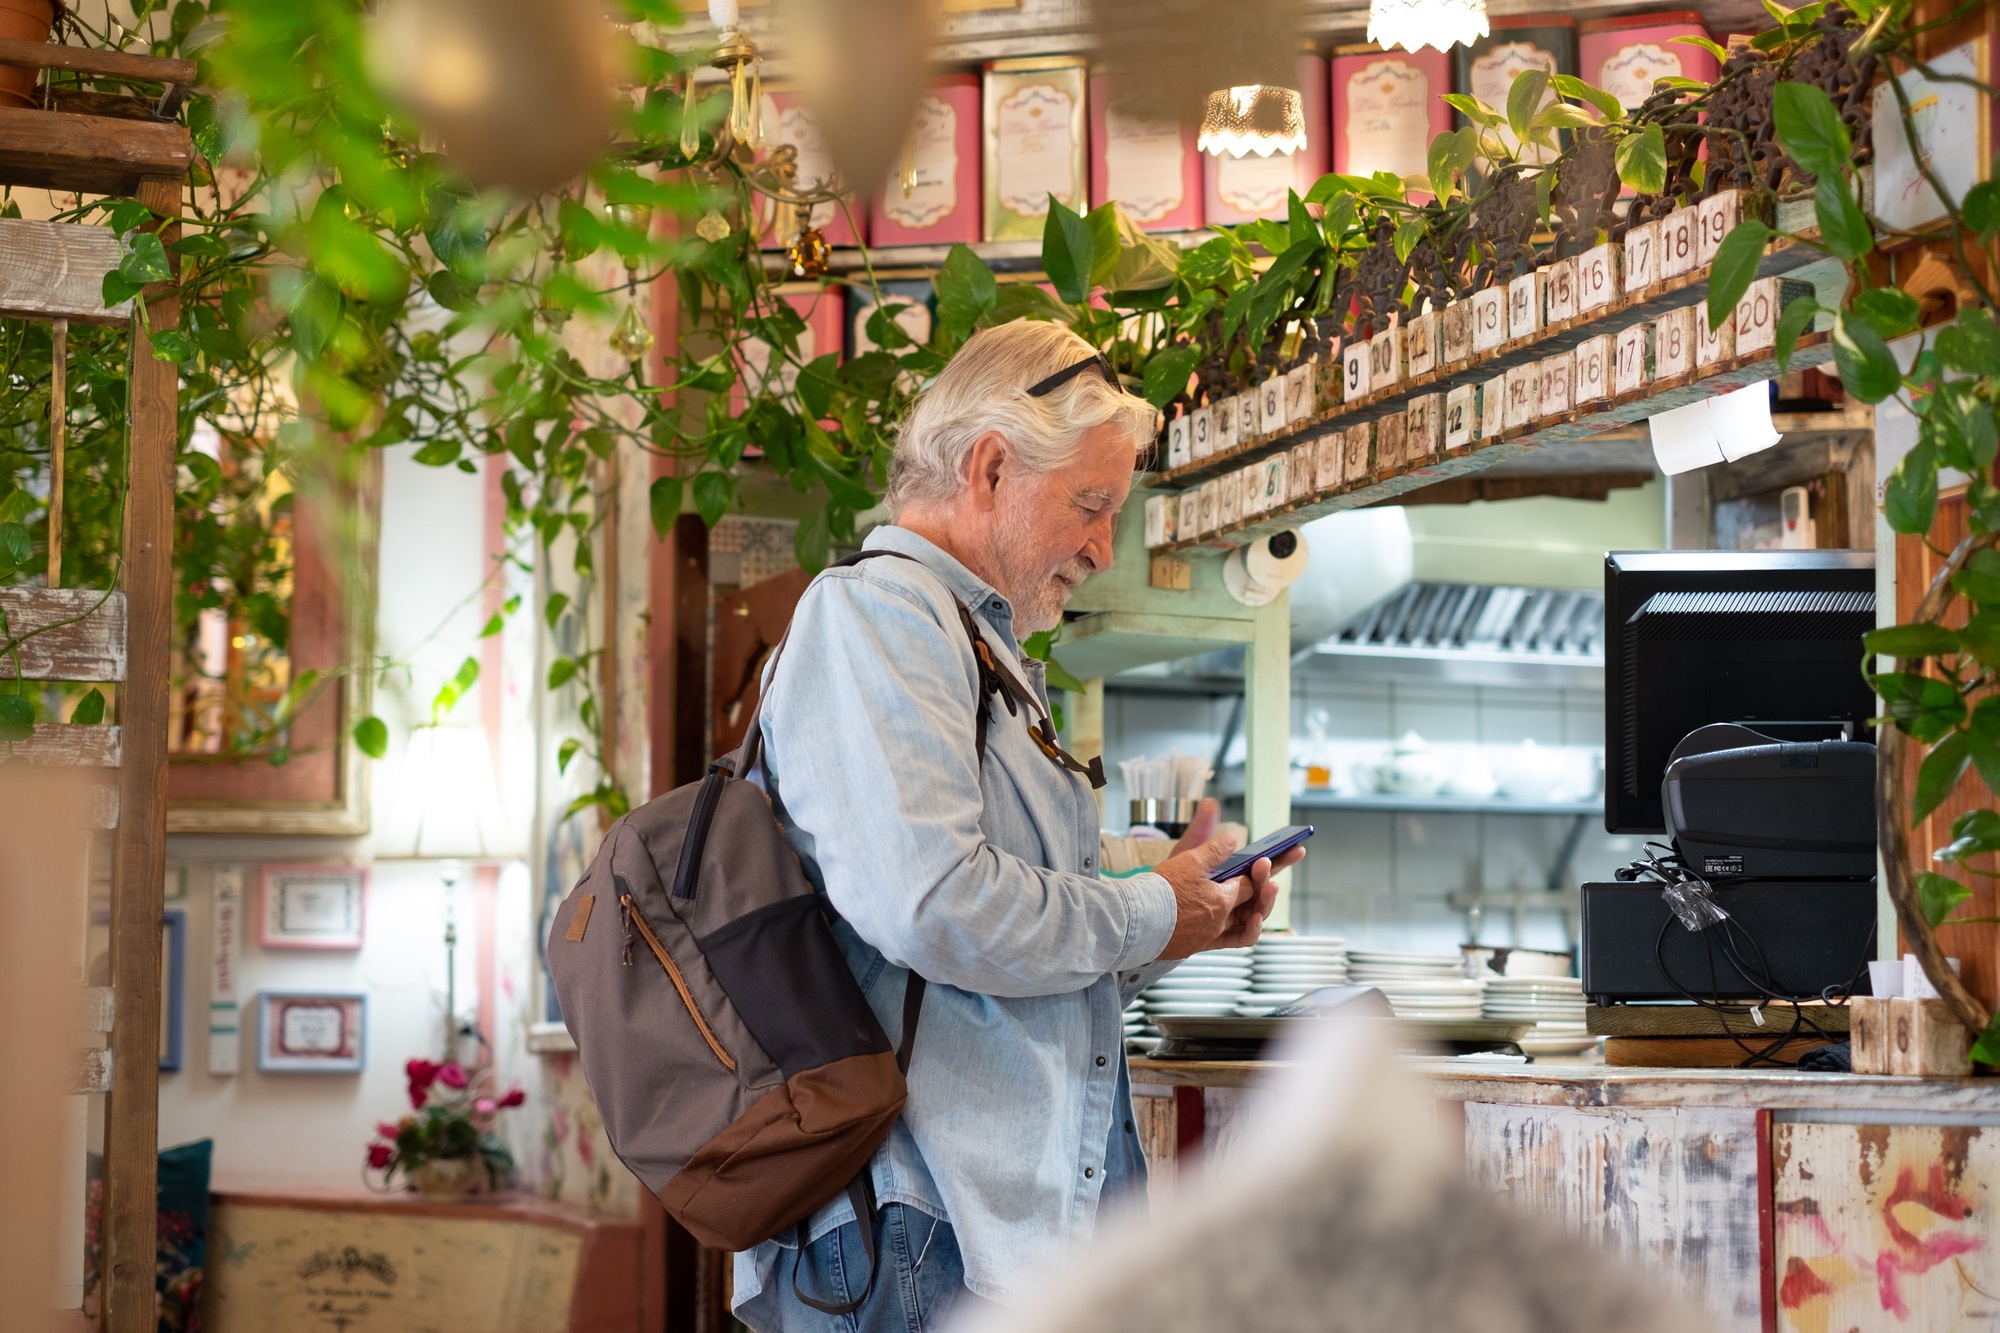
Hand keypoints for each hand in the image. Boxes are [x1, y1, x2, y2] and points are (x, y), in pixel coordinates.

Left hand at [1155, 799, 1304, 958]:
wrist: (1145, 916)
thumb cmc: (1165, 884)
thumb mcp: (1185, 854)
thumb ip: (1200, 832)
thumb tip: (1212, 804)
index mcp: (1230, 878)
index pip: (1261, 867)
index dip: (1280, 857)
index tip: (1297, 846)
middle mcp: (1233, 899)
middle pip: (1262, 889)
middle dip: (1272, 874)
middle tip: (1267, 863)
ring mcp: (1228, 919)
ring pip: (1258, 912)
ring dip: (1267, 900)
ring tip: (1267, 886)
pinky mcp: (1219, 938)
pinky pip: (1243, 937)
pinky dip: (1252, 929)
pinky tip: (1254, 918)